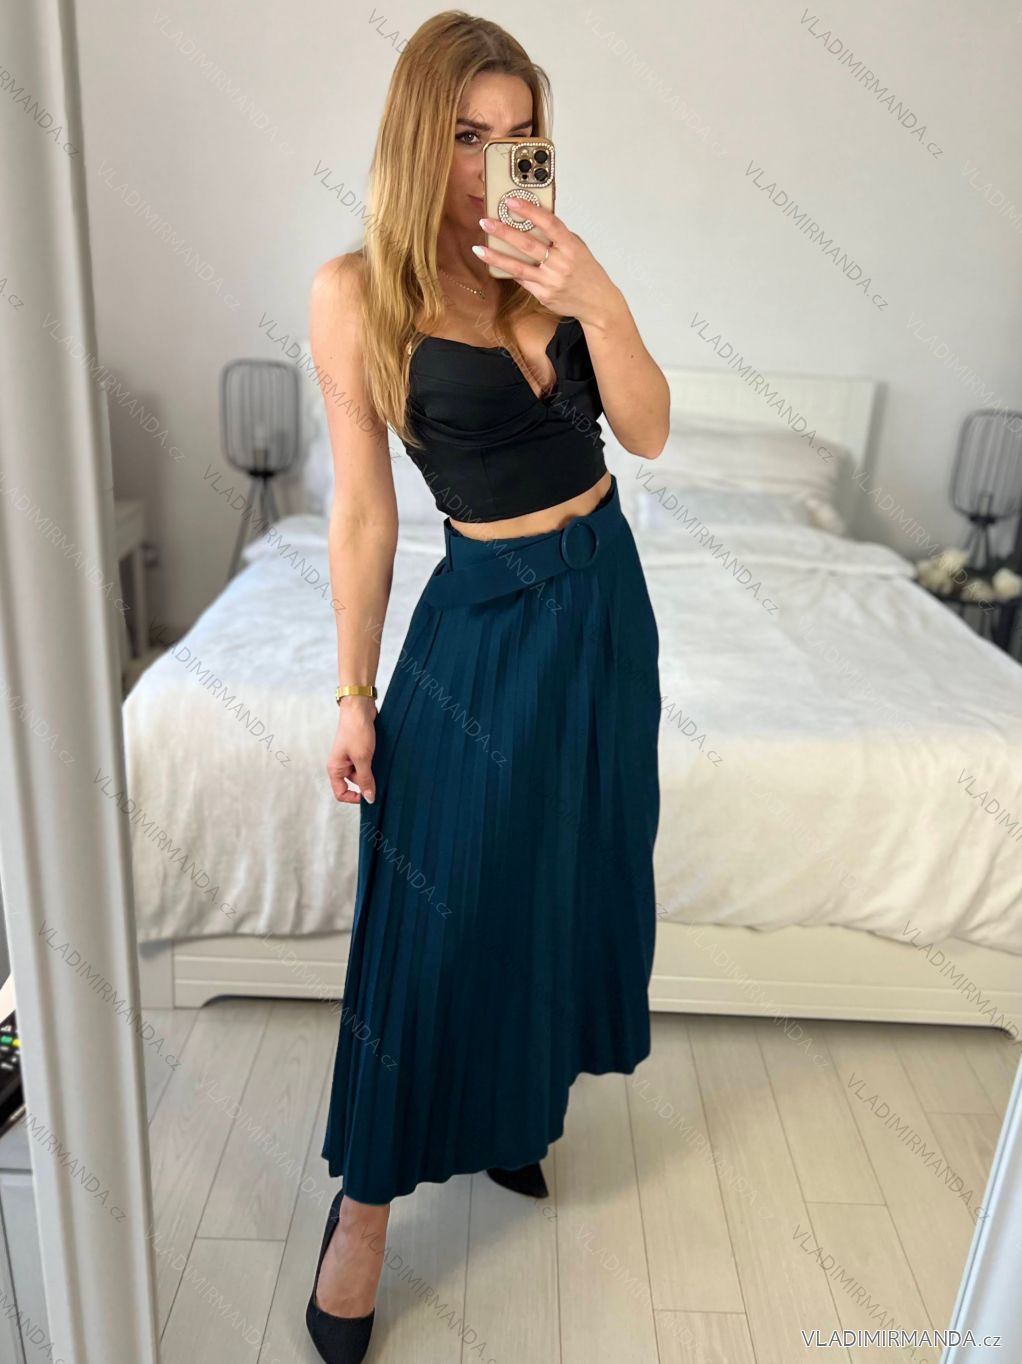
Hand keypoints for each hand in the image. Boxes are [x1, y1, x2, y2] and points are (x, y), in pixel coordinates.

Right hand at [326, 696, 377, 803]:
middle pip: (355, 783)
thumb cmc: (356, 730)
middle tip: (380, 776)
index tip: (369, 796)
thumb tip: (369, 799)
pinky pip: (368, 763)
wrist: (360, 707)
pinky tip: (382, 757)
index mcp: (335, 769)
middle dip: (367, 781)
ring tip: (380, 762)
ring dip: (373, 771)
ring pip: (364, 773)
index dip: (354, 798)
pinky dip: (375, 763)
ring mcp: (351, 757)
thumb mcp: (362, 758)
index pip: (340, 793)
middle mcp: (341, 765)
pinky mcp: (360, 750)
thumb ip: (365, 779)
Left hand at [473, 198, 623, 328]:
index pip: (548, 223)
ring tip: (479, 249)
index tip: (510, 201)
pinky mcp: (544, 296)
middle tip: (486, 223)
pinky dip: (509, 271)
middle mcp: (561, 263)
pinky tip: (496, 264)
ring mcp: (551, 281)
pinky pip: (523, 281)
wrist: (597, 303)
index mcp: (571, 246)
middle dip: (504, 232)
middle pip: (528, 245)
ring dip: (496, 257)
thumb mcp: (578, 248)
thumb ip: (558, 236)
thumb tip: (533, 219)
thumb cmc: (586, 272)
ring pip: (519, 267)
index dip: (529, 210)